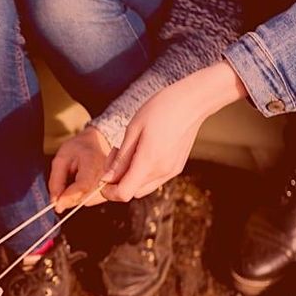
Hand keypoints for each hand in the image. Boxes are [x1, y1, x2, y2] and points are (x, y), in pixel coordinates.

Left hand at [48, 126, 111, 209]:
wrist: (99, 144)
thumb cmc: (80, 149)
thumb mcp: (62, 158)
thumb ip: (56, 181)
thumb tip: (54, 202)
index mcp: (94, 163)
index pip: (83, 186)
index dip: (68, 197)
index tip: (56, 205)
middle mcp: (107, 176)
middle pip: (83, 198)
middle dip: (68, 197)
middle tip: (65, 181)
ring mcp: (110, 185)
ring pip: (85, 201)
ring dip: (75, 195)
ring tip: (77, 178)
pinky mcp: (110, 192)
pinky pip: (90, 201)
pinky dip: (82, 195)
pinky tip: (83, 182)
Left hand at [101, 61, 247, 201]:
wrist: (193, 101)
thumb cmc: (160, 109)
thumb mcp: (133, 130)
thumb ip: (120, 159)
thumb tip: (107, 179)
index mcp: (149, 162)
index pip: (123, 194)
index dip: (109, 191)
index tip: (103, 176)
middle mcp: (162, 171)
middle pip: (132, 191)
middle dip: (118, 180)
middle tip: (116, 152)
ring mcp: (171, 171)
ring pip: (143, 187)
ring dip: (131, 176)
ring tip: (130, 150)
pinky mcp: (176, 168)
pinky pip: (154, 179)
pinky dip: (143, 173)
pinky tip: (143, 151)